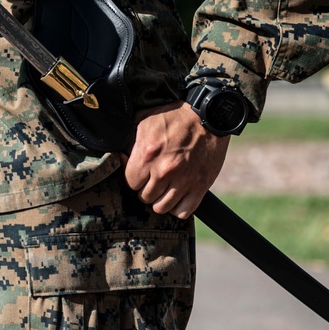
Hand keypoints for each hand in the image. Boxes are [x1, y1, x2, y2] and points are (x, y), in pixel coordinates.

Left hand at [123, 102, 231, 218]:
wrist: (209, 117)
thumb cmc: (174, 117)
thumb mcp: (144, 120)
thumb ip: (129, 140)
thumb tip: (119, 155)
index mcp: (147, 154)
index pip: (130, 182)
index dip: (133, 178)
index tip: (138, 172)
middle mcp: (164, 170)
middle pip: (145, 197)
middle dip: (146, 189)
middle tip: (152, 179)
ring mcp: (184, 180)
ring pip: (161, 207)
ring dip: (160, 200)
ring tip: (163, 189)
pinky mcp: (201, 186)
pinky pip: (183, 212)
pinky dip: (178, 208)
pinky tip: (176, 197)